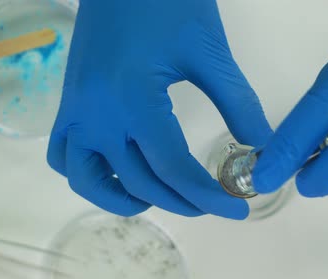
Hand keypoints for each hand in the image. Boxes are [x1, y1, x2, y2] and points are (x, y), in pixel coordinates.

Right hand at [48, 0, 271, 218]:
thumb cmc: (169, 2)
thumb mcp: (209, 53)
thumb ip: (238, 104)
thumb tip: (262, 149)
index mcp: (134, 100)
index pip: (174, 168)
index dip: (210, 196)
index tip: (239, 208)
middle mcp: (96, 114)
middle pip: (140, 182)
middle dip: (183, 201)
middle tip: (215, 202)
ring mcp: (75, 112)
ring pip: (90, 181)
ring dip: (128, 200)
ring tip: (166, 198)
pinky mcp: (68, 104)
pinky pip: (65, 157)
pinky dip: (92, 177)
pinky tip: (123, 174)